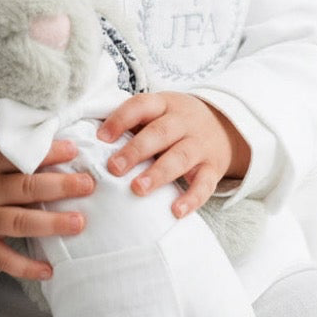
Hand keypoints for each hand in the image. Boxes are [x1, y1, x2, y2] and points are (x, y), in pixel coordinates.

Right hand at [0, 138, 94, 280]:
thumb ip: (3, 149)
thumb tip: (43, 134)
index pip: (22, 155)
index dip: (48, 152)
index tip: (74, 149)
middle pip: (28, 188)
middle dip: (61, 186)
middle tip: (88, 184)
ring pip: (21, 222)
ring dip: (51, 223)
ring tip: (79, 222)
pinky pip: (3, 259)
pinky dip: (26, 267)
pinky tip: (49, 270)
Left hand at [97, 92, 250, 218]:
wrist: (225, 126)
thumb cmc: (176, 122)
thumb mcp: (158, 111)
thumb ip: (131, 122)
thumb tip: (91, 139)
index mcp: (164, 104)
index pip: (141, 106)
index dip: (120, 120)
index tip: (101, 138)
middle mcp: (183, 122)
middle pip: (160, 133)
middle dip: (135, 151)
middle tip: (114, 168)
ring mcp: (199, 145)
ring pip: (180, 157)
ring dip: (158, 174)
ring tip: (137, 189)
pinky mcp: (213, 168)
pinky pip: (204, 184)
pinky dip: (191, 199)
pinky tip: (175, 211)